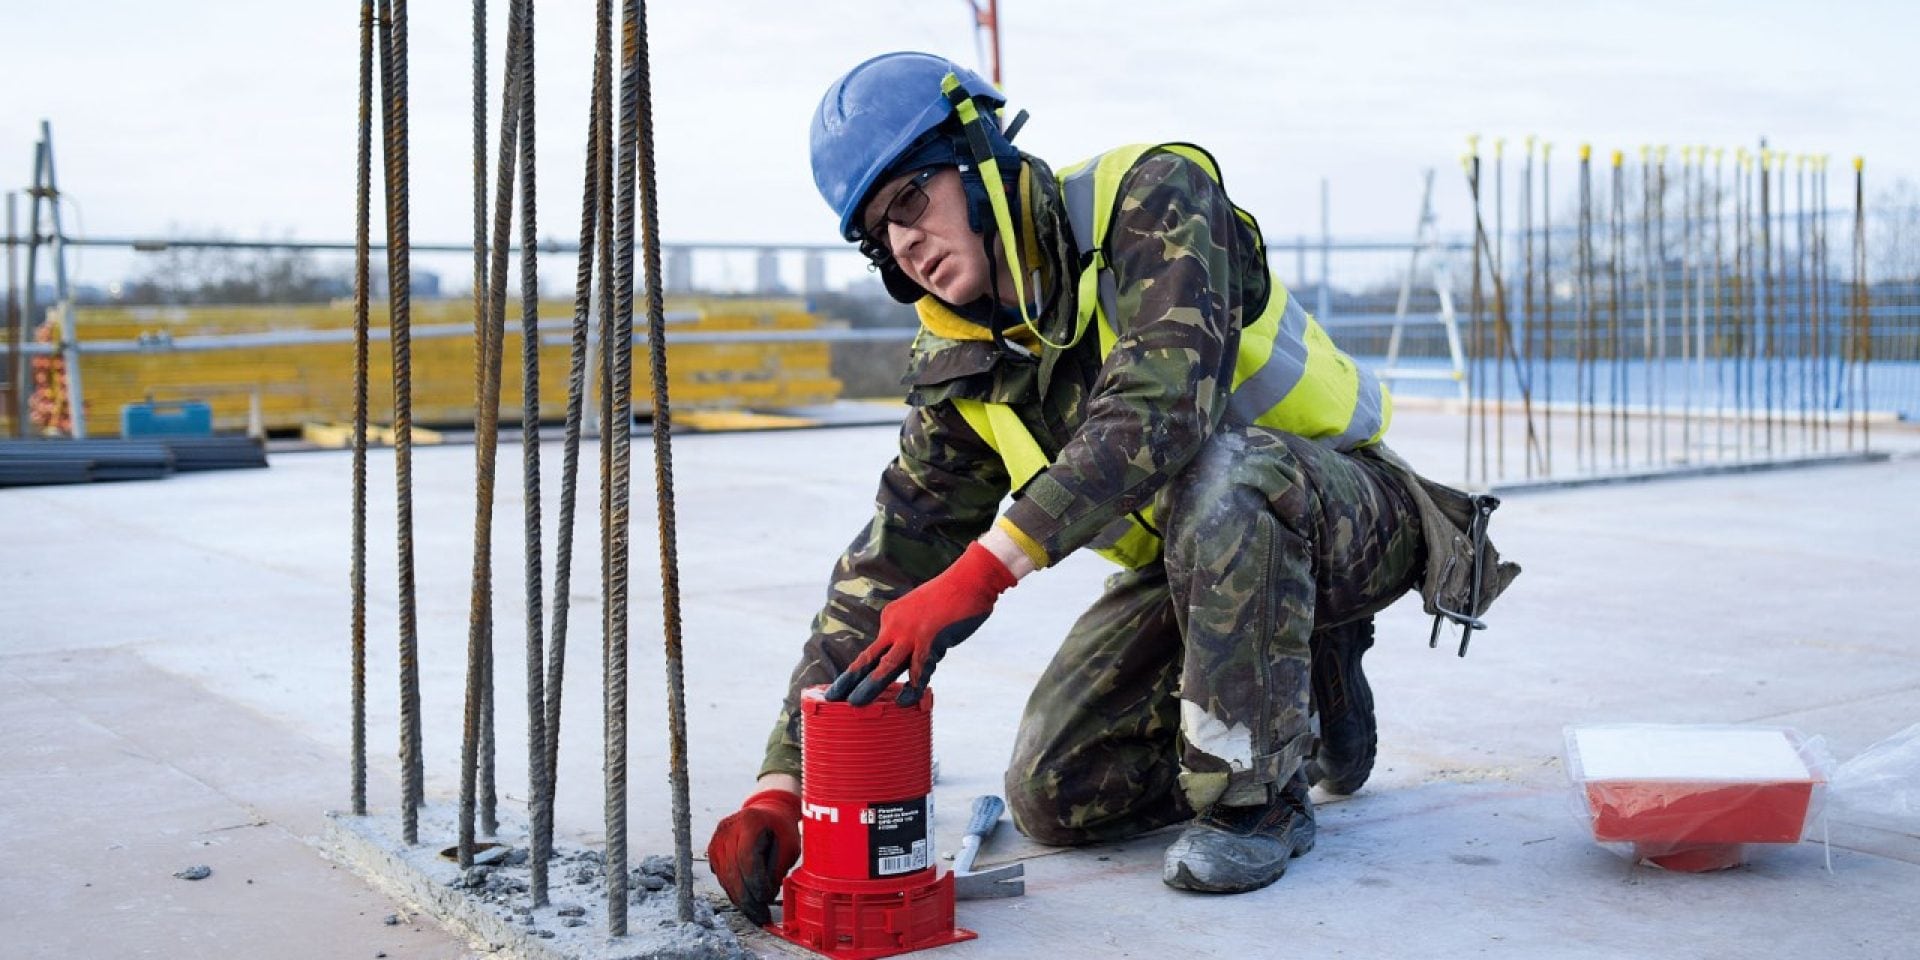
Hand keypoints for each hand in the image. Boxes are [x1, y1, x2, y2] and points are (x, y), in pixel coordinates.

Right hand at [705, 789, 800, 925]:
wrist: (767, 812)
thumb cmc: (781, 829)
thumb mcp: (789, 846)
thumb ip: (777, 869)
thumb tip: (766, 897)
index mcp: (749, 822)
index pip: (748, 858)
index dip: (756, 882)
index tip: (768, 898)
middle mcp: (728, 829)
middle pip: (733, 871)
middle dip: (748, 899)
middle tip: (761, 916)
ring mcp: (717, 839)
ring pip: (725, 877)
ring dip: (740, 899)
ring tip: (755, 914)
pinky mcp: (712, 850)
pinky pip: (721, 876)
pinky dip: (734, 891)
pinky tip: (746, 902)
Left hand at [825, 542, 1016, 706]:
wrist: (969, 579)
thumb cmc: (952, 597)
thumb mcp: (923, 614)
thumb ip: (916, 638)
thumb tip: (918, 665)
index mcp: (891, 618)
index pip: (874, 651)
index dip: (860, 670)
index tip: (846, 685)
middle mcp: (895, 625)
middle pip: (868, 658)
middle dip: (849, 680)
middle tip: (832, 697)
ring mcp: (910, 633)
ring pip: (885, 666)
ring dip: (869, 687)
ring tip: (856, 703)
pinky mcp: (929, 639)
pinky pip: (917, 670)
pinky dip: (911, 687)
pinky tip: (905, 702)